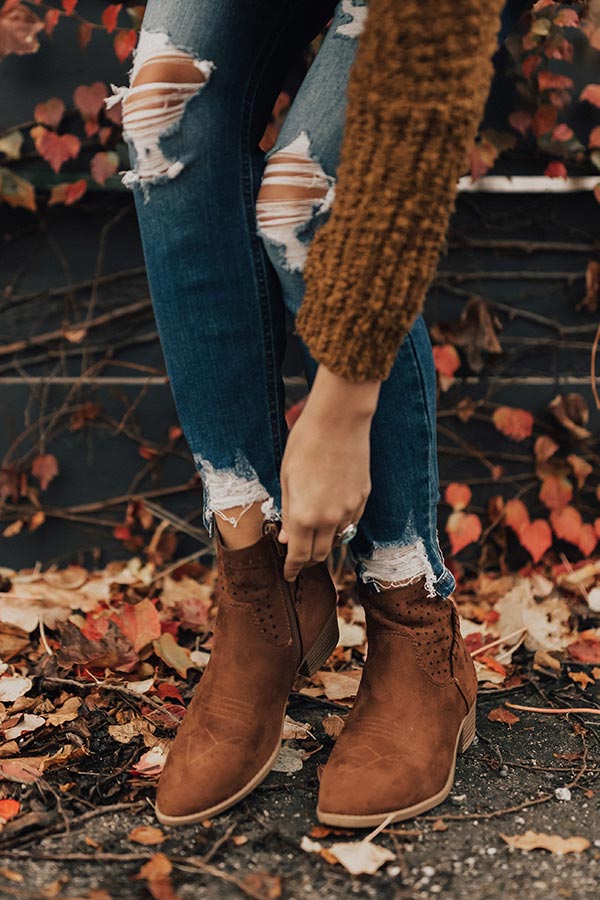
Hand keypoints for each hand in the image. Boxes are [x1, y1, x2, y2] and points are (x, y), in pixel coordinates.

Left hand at [278, 365, 380, 580]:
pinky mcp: (363, 497)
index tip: (288, 575)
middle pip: (320, 553)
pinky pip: (351, 522)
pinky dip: (339, 526)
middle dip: (307, 559)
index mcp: (304, 515)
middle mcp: (330, 518)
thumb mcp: (287, 479)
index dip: (292, 568)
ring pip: (337, 539)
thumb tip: (286, 539)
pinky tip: (330, 516)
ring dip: (324, 542)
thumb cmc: (305, 444)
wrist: (339, 420)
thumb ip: (288, 513)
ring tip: (312, 534)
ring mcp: (350, 509)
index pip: (298, 555)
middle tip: (297, 557)